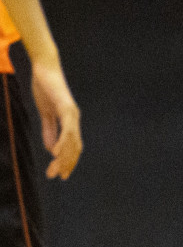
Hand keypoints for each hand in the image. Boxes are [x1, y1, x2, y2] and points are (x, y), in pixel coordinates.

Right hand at [28, 58, 80, 179]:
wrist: (44, 70)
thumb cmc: (45, 89)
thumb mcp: (45, 113)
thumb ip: (49, 130)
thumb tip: (50, 148)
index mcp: (70, 121)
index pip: (73, 146)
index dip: (68, 160)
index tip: (61, 173)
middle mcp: (74, 119)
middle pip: (74, 147)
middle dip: (66, 163)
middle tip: (57, 177)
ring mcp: (72, 113)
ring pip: (71, 141)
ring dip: (63, 157)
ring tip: (54, 170)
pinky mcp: (66, 107)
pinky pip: (67, 128)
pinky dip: (62, 141)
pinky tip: (55, 153)